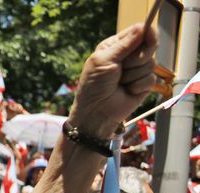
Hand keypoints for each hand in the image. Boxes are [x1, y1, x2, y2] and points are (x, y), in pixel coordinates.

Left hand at [69, 23, 157, 139]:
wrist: (96, 112)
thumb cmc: (94, 86)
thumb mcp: (104, 61)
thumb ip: (124, 44)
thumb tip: (143, 27)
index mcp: (116, 45)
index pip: (140, 31)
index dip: (146, 34)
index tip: (148, 38)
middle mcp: (129, 55)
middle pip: (150, 46)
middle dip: (136, 59)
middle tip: (120, 69)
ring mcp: (138, 70)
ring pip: (151, 64)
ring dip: (133, 75)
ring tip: (120, 83)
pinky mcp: (144, 84)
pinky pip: (151, 79)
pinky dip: (138, 86)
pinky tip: (127, 91)